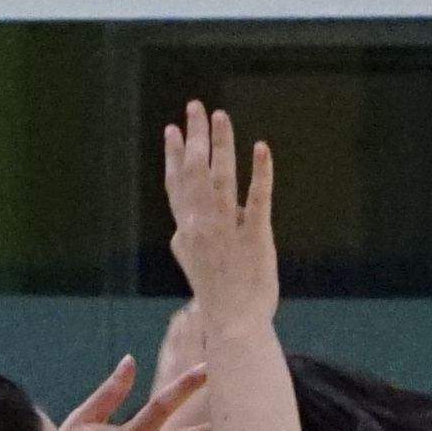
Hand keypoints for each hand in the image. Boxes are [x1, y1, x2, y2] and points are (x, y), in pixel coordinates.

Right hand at [163, 101, 279, 335]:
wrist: (233, 324)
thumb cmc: (216, 298)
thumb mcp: (193, 265)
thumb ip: (185, 241)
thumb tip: (178, 229)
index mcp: (186, 231)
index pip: (176, 185)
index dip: (173, 156)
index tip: (171, 130)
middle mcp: (202, 226)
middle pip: (195, 173)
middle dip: (194, 136)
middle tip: (195, 106)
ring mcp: (228, 230)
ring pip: (222, 178)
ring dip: (221, 144)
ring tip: (220, 116)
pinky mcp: (256, 236)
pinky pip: (258, 198)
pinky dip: (259, 172)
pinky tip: (260, 148)